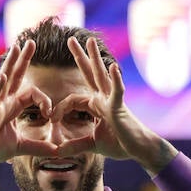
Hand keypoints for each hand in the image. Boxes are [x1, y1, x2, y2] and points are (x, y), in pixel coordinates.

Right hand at [0, 42, 63, 166]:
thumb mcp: (22, 147)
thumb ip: (39, 147)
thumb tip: (58, 151)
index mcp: (13, 106)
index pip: (32, 93)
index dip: (44, 101)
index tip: (49, 114)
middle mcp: (4, 101)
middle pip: (16, 75)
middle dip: (24, 59)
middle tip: (31, 41)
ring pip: (4, 79)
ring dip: (11, 63)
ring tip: (16, 47)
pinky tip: (3, 77)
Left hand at [61, 36, 173, 171]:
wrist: (138, 150)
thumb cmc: (120, 144)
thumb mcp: (92, 145)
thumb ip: (75, 145)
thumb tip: (58, 151)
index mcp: (96, 106)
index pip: (72, 100)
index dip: (60, 109)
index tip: (52, 119)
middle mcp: (103, 99)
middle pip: (89, 74)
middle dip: (79, 56)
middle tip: (70, 39)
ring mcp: (111, 100)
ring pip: (101, 75)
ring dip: (95, 58)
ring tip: (90, 41)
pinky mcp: (120, 107)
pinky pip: (117, 91)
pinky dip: (116, 79)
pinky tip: (113, 67)